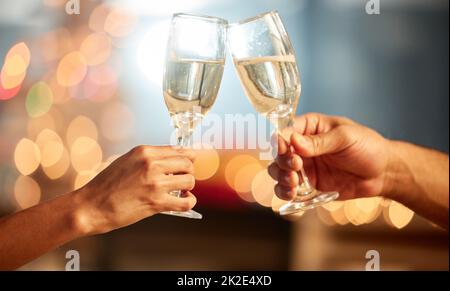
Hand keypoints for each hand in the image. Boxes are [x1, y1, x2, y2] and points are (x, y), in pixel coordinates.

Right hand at [73, 145, 196, 234]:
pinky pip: (186, 202)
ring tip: (179, 192)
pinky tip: (183, 202)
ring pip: (190, 181)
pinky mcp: (156, 202)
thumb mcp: (127, 161)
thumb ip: (149, 159)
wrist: (90, 206)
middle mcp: (151, 164)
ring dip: (187, 188)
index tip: (190, 163)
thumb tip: (172, 160)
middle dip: (188, 172)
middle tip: (182, 180)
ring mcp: (155, 183)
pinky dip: (189, 202)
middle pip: (188, 163)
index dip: (188, 158)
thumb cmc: (106, 186)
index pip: (178, 150)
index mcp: (144, 152)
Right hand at [268, 113, 391, 200]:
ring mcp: (304, 167)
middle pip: (278, 154)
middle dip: (282, 162)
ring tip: (293, 184)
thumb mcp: (346, 138)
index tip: (286, 151)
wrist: (383, 173)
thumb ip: (320, 142)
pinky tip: (292, 195)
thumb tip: (295, 142)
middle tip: (296, 168)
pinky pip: (289, 190)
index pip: (285, 131)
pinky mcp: (309, 185)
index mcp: (310, 127)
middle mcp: (302, 147)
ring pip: (279, 172)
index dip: (281, 142)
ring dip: (281, 178)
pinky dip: (285, 193)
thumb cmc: (368, 147)